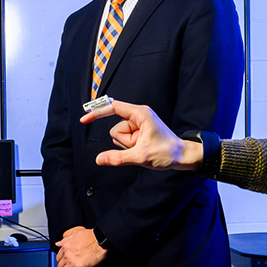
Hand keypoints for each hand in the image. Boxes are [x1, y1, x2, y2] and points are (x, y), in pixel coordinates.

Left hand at [56, 227, 106, 266]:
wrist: (101, 240)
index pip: (58, 258)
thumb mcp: (76, 235)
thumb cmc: (92, 237)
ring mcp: (72, 262)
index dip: (61, 262)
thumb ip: (66, 240)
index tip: (64, 265)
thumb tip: (58, 243)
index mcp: (66, 246)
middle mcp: (67, 255)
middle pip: (59, 266)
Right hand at [81, 99, 202, 171]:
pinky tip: (143, 148)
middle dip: (124, 142)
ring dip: (128, 146)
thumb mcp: (141, 157)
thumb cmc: (167, 152)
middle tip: (141, 147)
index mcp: (140, 113)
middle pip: (115, 129)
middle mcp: (138, 115)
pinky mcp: (138, 131)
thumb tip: (99, 159)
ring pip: (119, 136)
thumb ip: (118, 158)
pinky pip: (125, 140)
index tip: (84, 117)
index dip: (97, 112)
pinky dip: (131, 147)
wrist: (182, 156)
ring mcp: (138, 124)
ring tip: (144, 148)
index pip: (113, 107)